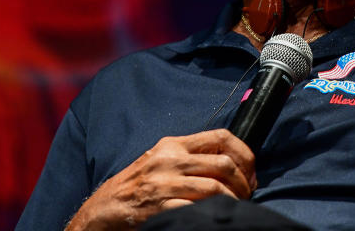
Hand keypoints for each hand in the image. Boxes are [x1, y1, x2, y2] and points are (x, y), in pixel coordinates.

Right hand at [65, 129, 255, 230]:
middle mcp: (170, 160)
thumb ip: (190, 157)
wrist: (103, 211)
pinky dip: (213, 213)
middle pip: (224, 163)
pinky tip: (217, 216)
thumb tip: (232, 163)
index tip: (251, 171)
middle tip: (247, 194)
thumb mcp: (161, 161)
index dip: (245, 153)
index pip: (221, 136)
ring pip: (216, 186)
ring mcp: (164, 183)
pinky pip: (197, 208)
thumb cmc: (136, 187)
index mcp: (173, 144)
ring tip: (236, 206)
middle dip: (244, 181)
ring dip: (233, 199)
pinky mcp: (160, 207)